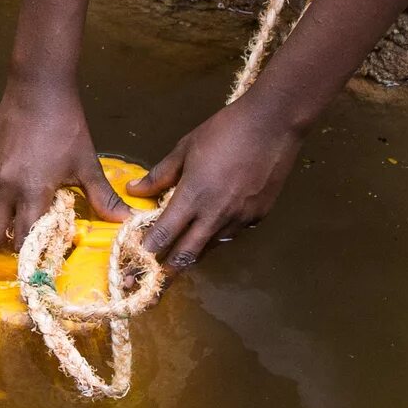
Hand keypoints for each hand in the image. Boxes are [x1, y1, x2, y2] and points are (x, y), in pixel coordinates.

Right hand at [0, 83, 126, 263]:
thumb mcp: (86, 163)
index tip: (35, 276)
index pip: (27, 238)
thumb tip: (127, 222)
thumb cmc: (65, 125)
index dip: (30, 260)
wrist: (37, 88)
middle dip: (0, 253)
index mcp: (33, 192)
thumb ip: (103, 197)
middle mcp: (7, 189)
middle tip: (7, 267)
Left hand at [128, 101, 303, 268]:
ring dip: (194, 252)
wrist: (273, 124)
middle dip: (167, 272)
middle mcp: (215, 215)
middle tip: (152, 283)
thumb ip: (160, 174)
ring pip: (210, 247)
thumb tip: (135, 189)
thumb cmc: (225, 130)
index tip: (136, 260)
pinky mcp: (257, 217)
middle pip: (187, 255)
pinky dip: (218, 235)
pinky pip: (232, 234)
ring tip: (180, 255)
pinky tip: (212, 226)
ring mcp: (239, 219)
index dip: (147, 251)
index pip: (164, 234)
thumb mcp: (186, 148)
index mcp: (193, 196)